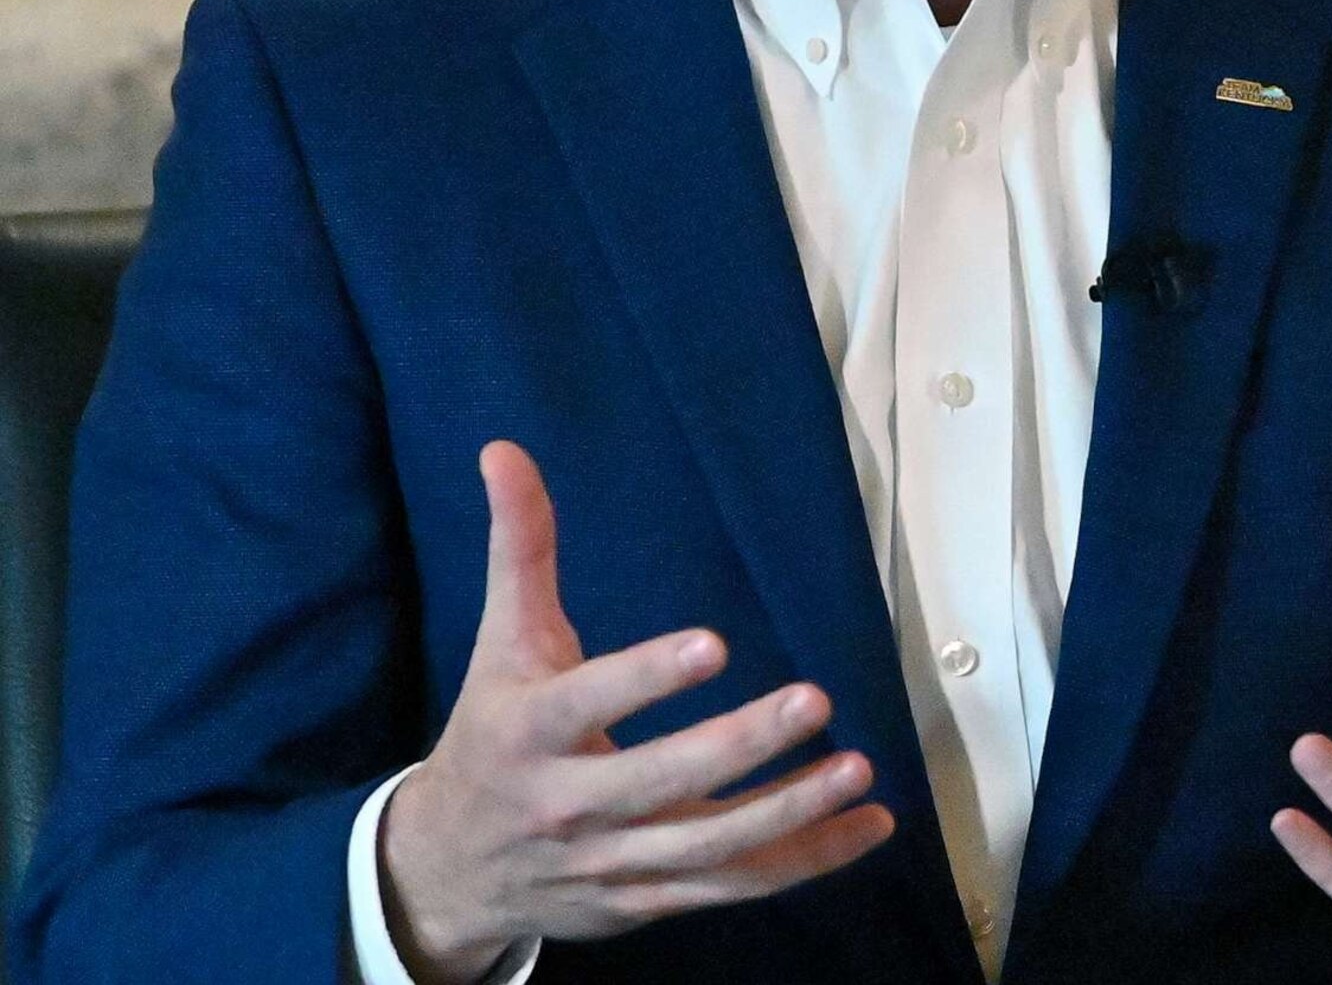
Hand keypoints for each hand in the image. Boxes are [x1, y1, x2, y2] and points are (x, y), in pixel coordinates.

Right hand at [377, 442, 895, 981]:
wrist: (445, 870)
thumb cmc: (491, 734)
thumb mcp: (501, 642)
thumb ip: (519, 548)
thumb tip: (503, 449)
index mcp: (527, 732)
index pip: (587, 703)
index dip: (645, 679)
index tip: (713, 644)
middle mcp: (568, 805)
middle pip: (659, 783)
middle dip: (738, 746)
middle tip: (815, 700)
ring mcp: (610, 861)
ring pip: (705, 846)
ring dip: (787, 812)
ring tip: (856, 768)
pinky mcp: (646, 900)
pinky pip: (734, 885)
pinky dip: (805, 861)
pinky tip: (870, 826)